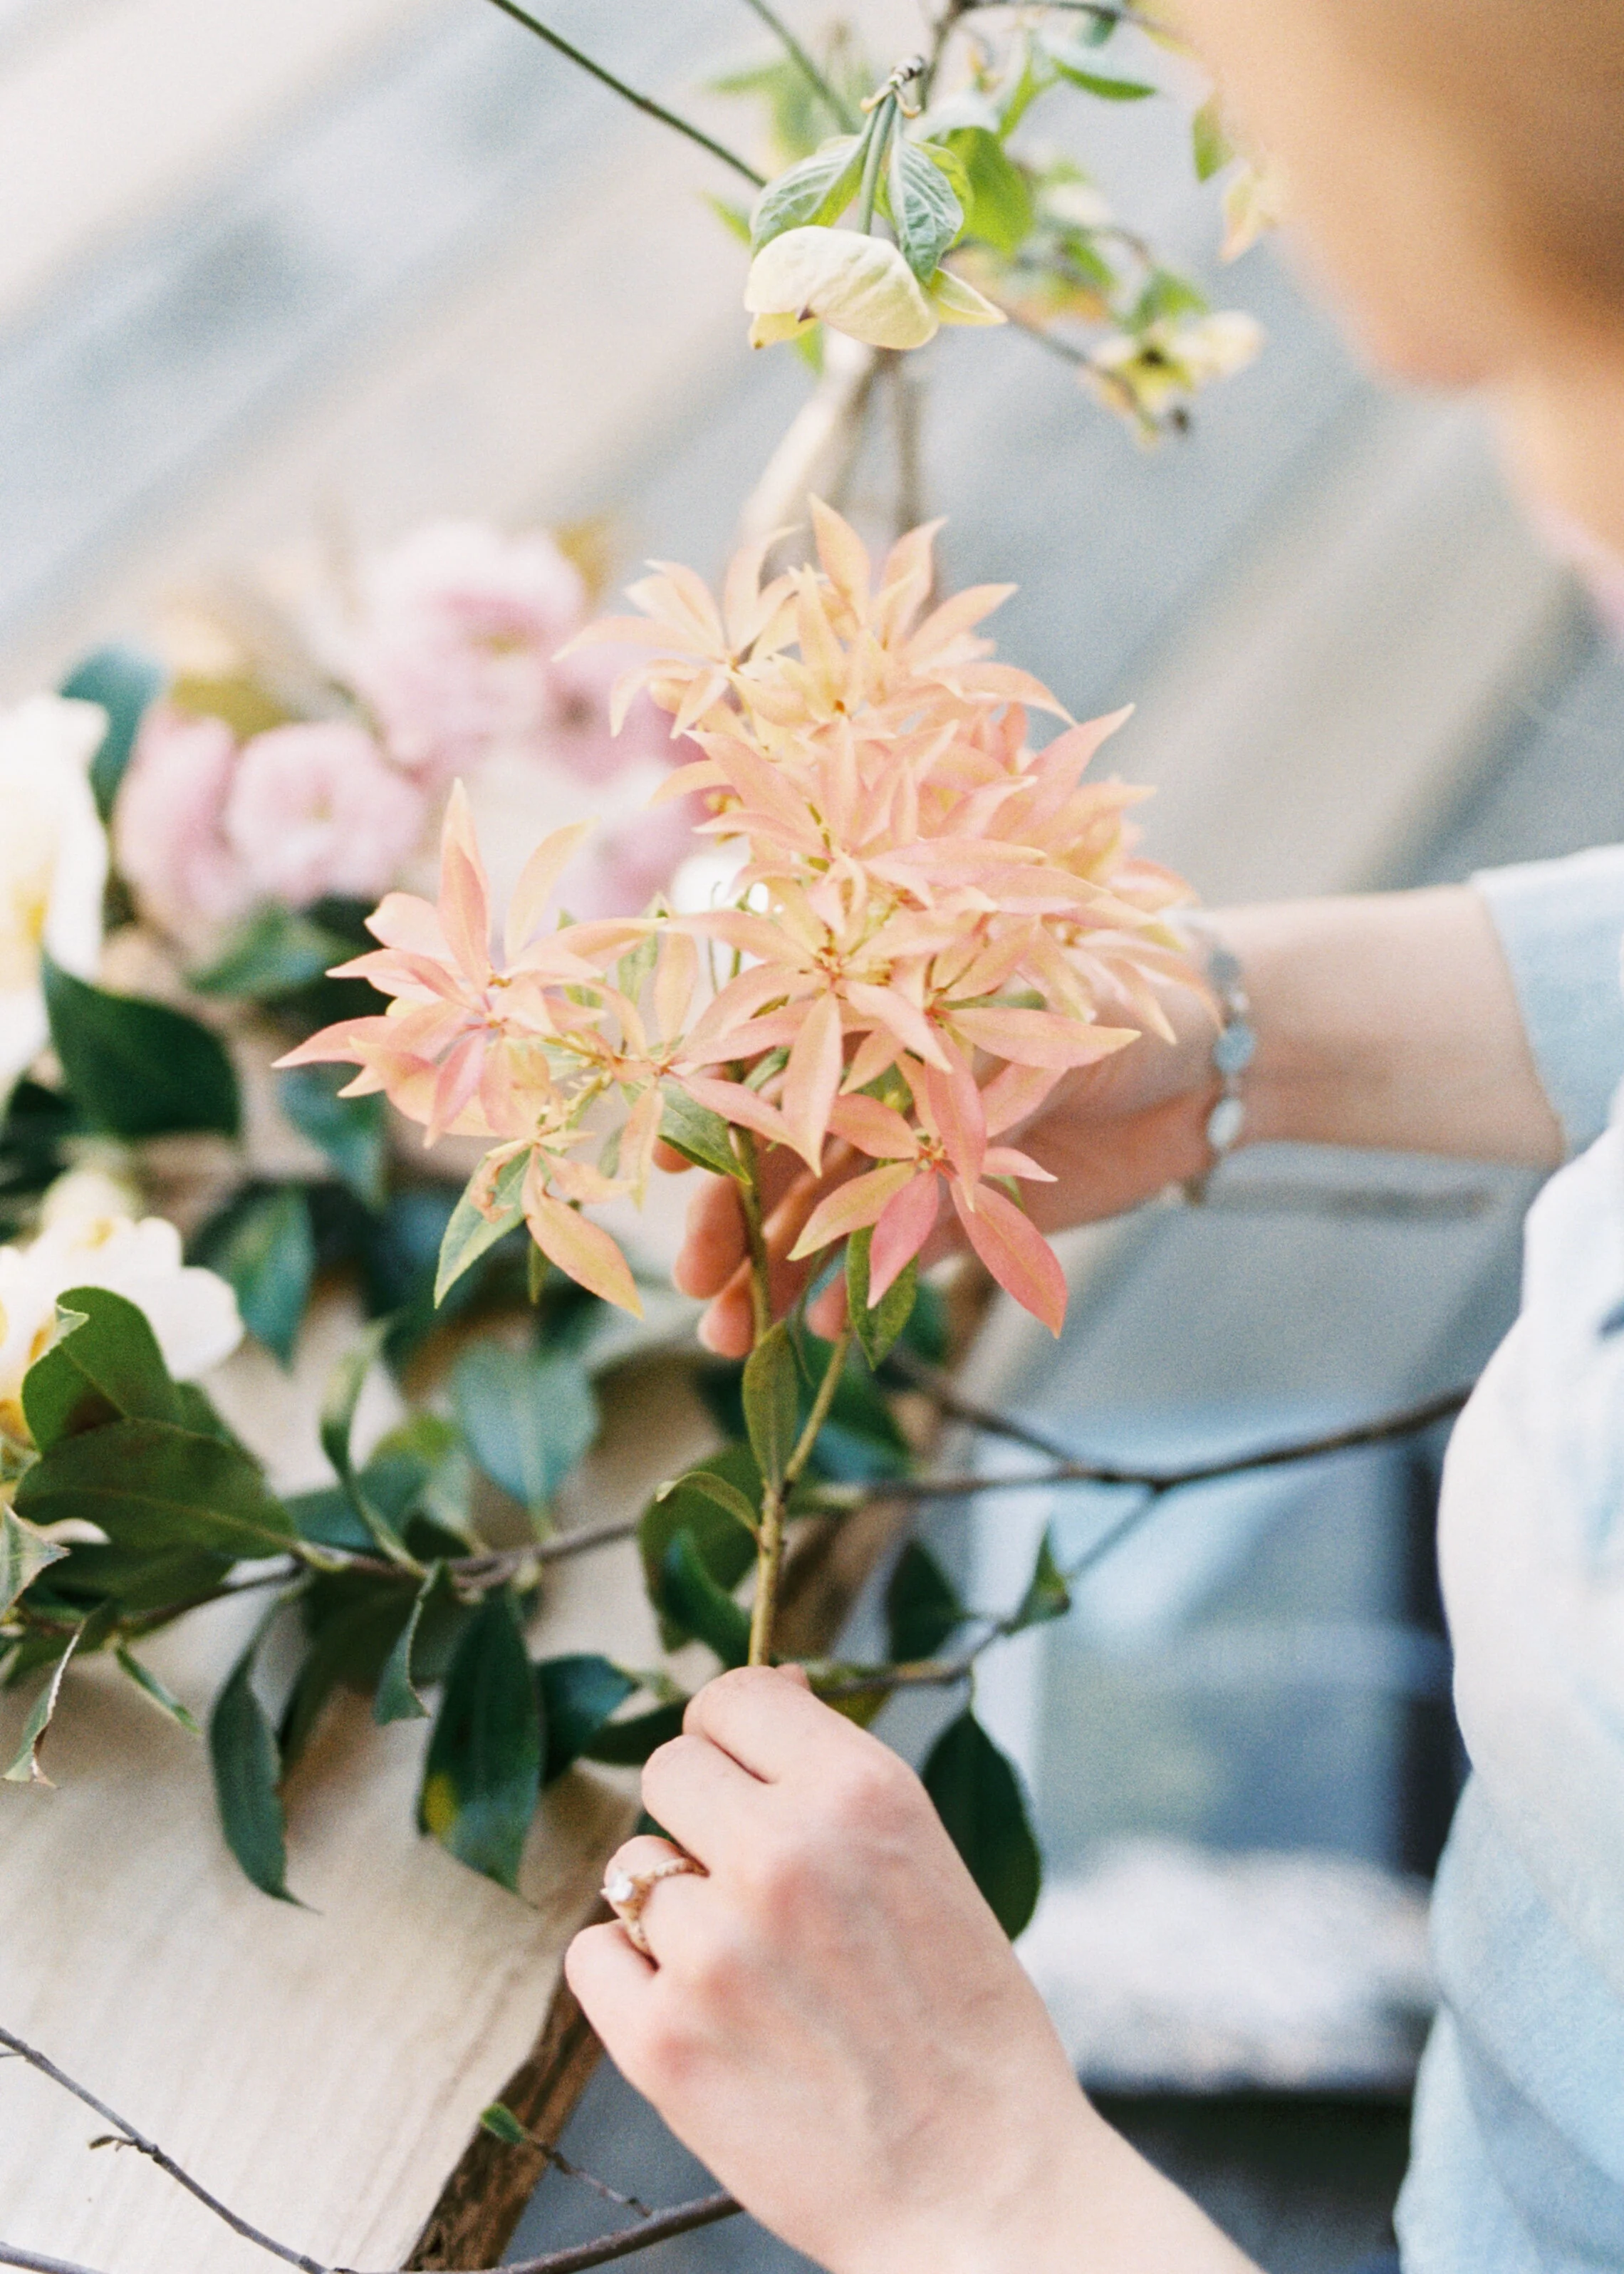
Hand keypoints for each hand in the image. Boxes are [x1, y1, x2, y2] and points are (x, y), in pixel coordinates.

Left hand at [565, 1669, 1254, 2273]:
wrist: (980, 2188)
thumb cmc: (965, 2026)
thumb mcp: (928, 1858)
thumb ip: (835, 1781)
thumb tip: (763, 1697)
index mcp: (859, 1792)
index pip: (733, 1696)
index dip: (732, 1734)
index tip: (743, 1768)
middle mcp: (780, 1851)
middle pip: (668, 1767)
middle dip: (699, 1816)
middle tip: (746, 1878)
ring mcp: (711, 1948)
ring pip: (632, 1870)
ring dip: (673, 1909)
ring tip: (748, 1969)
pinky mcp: (660, 2040)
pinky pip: (592, 1955)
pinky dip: (630, 1980)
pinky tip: (699, 2011)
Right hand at [670, 996, 1219, 1356]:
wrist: (1217, 1060)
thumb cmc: (1122, 1001)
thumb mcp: (1035, 1016)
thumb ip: (962, 1076)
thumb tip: (904, 1136)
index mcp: (880, 1015)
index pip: (774, 1060)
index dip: (717, 1110)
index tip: (671, 1157)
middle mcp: (882, 1087)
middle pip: (781, 1158)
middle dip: (733, 1219)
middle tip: (699, 1282)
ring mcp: (919, 1155)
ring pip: (823, 1223)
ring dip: (775, 1279)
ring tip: (730, 1342)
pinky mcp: (966, 1214)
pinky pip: (894, 1261)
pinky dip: (856, 1298)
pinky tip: (824, 1336)